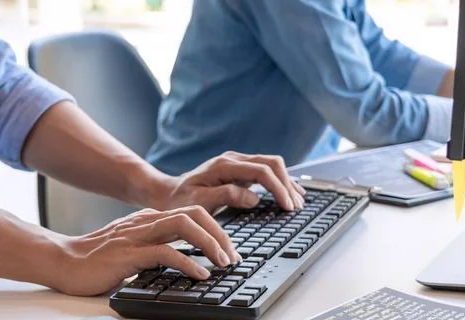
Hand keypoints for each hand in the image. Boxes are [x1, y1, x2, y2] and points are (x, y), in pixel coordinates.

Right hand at [51, 206, 239, 295]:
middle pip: (194, 214)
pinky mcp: (128, 253)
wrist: (62, 262)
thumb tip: (186, 258)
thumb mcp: (133, 247)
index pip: (192, 213)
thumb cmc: (96, 259)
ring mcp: (137, 235)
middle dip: (220, 234)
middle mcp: (146, 221)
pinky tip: (199, 274)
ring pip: (184, 226)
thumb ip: (156, 246)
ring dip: (210, 244)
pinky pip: (165, 252)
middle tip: (233, 257)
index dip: (216, 229)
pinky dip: (188, 263)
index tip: (229, 250)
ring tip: (223, 263)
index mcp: (149, 219)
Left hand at [153, 151, 306, 212]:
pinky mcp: (239, 170)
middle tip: (296, 206)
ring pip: (271, 165)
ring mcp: (237, 163)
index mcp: (224, 166)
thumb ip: (225, 196)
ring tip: (297, 201)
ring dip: (286, 181)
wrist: (166, 193)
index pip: (262, 171)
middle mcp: (233, 159)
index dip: (278, 188)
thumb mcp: (198, 202)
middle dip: (287, 184)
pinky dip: (279, 181)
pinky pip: (265, 170)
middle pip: (271, 163)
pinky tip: (288, 192)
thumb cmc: (180, 200)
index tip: (287, 206)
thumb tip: (253, 198)